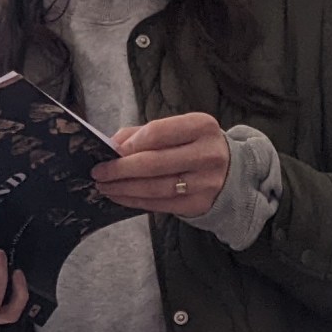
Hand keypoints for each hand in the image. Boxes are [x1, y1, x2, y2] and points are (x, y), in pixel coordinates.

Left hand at [91, 112, 229, 219]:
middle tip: (98, 171)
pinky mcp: (197, 204)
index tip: (111, 150)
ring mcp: (204, 182)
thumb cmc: (196, 147)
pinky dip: (134, 201)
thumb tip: (112, 144)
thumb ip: (145, 132)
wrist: (232, 174)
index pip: (159, 132)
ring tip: (104, 185)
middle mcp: (207, 154)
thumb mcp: (180, 130)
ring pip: (154, 187)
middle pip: (154, 163)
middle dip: (120, 169)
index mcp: (202, 126)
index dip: (131, 143)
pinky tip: (119, 196)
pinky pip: (159, 204)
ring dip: (124, 188)